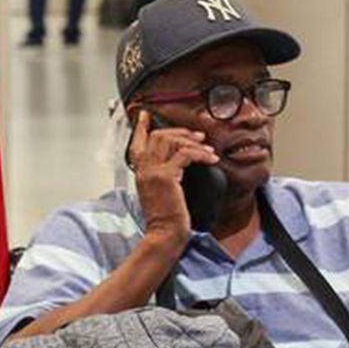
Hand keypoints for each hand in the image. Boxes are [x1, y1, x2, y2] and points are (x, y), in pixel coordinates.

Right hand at [126, 108, 217, 248]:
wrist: (164, 233)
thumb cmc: (165, 216)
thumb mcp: (159, 190)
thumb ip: (160, 173)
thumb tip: (177, 159)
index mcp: (140, 172)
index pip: (137, 142)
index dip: (142, 127)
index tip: (146, 115)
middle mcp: (143, 169)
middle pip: (158, 136)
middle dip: (180, 132)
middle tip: (198, 136)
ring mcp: (153, 172)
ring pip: (171, 141)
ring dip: (193, 142)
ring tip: (208, 148)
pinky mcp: (166, 177)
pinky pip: (185, 155)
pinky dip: (201, 154)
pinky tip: (211, 159)